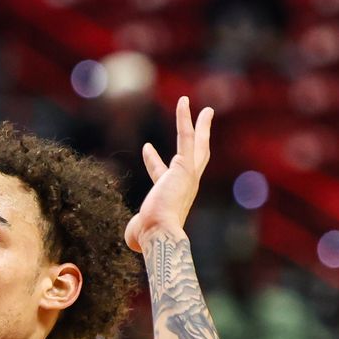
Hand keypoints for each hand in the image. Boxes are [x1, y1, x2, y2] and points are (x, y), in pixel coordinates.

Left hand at [124, 96, 212, 252]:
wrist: (159, 232)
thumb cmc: (148, 236)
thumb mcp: (139, 233)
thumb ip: (135, 232)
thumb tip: (132, 238)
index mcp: (173, 195)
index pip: (162, 173)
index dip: (153, 160)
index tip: (146, 147)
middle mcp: (185, 183)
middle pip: (197, 153)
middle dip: (200, 135)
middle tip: (205, 116)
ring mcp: (188, 173)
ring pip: (194, 141)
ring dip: (196, 121)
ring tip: (189, 100)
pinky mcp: (185, 165)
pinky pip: (186, 136)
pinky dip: (185, 118)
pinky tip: (184, 102)